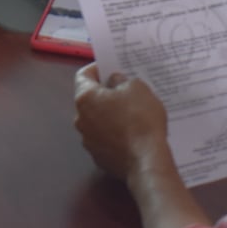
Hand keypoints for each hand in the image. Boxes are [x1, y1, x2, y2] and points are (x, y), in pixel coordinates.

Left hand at [73, 64, 170, 180]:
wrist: (146, 160)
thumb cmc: (140, 118)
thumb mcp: (137, 88)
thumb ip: (121, 80)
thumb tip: (114, 82)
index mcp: (85, 98)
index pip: (83, 75)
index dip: (97, 68)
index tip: (111, 67)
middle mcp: (80, 119)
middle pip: (89, 99)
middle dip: (105, 93)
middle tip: (125, 89)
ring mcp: (88, 141)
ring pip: (97, 120)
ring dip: (109, 114)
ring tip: (132, 112)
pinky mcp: (99, 157)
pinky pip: (105, 139)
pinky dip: (114, 134)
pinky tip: (132, 133)